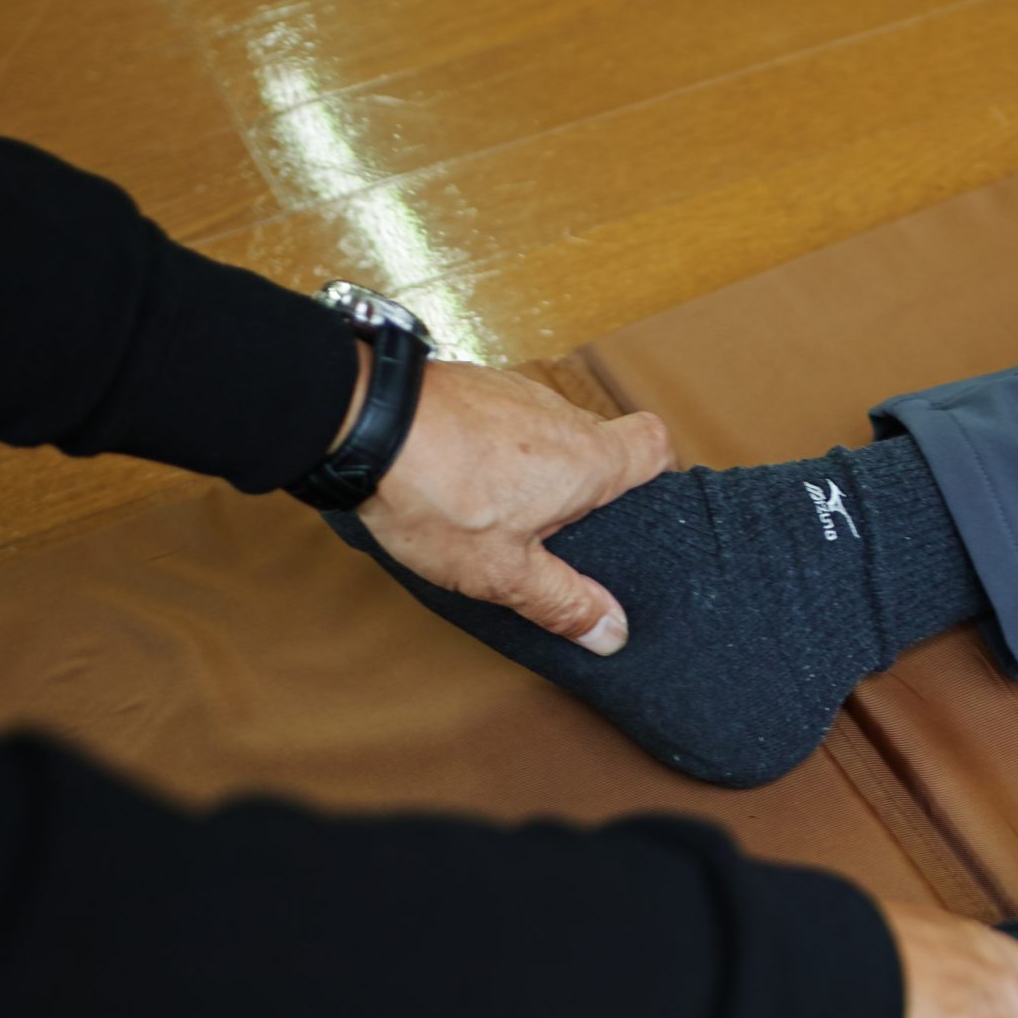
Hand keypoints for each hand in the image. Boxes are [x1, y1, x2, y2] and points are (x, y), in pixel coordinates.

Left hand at [353, 354, 674, 653]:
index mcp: (587, 459)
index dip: (655, 475)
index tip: (636, 508)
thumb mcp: (504, 572)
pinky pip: (503, 421)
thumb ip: (562, 602)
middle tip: (552, 535)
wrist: (362, 423)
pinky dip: (493, 449)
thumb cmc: (437, 493)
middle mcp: (560, 416)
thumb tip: (612, 631)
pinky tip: (456, 480)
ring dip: (533, 470)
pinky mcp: (473, 385)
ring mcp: (515, 394)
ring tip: (494, 511)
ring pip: (547, 434)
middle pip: (599, 445)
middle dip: (583, 489)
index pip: (655, 444)